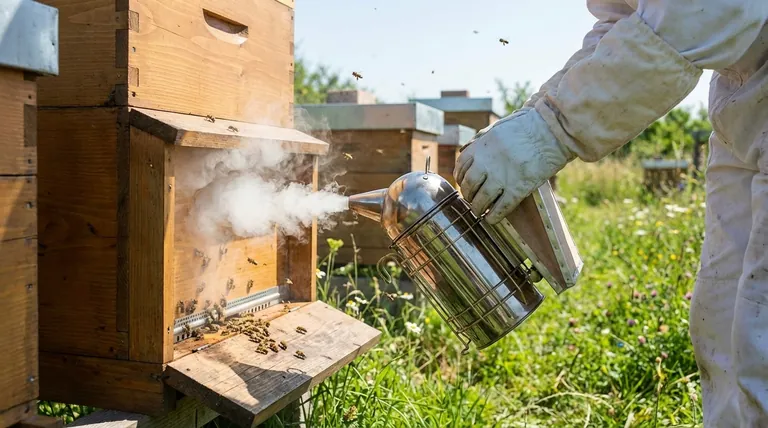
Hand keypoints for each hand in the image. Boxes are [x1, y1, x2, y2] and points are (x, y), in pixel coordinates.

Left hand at [453, 108, 572, 223]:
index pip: (461, 166)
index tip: (463, 183)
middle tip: (471, 199)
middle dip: (468, 195)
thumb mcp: (498, 127)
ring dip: (478, 208)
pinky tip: (492, 219)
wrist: (552, 130)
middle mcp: (487, 163)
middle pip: (469, 185)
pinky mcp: (518, 188)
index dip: (460, 177)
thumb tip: (465, 150)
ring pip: (481, 200)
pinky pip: (501, 208)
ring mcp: (502, 177)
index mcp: (481, 147)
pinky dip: (494, 216)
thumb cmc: (527, 126)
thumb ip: (481, 139)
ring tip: (479, 211)